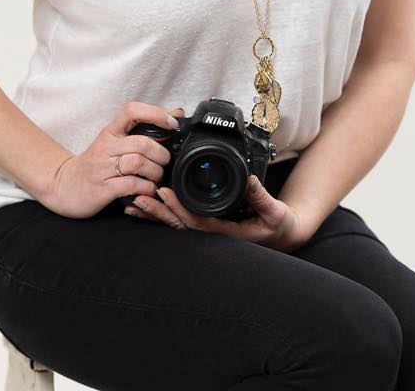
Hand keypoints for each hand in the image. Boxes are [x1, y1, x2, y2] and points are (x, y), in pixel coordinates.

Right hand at [42, 101, 180, 218]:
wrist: (64, 186)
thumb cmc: (95, 164)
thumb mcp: (114, 143)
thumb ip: (141, 131)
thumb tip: (175, 113)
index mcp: (110, 132)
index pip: (131, 111)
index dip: (155, 113)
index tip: (172, 122)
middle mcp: (106, 147)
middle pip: (141, 143)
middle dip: (161, 153)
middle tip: (165, 161)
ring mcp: (102, 168)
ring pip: (137, 163)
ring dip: (155, 172)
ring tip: (156, 177)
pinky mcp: (102, 188)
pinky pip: (130, 185)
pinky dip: (145, 188)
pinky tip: (148, 190)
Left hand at [126, 173, 312, 253]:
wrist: (281, 235)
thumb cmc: (278, 226)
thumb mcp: (275, 211)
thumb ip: (261, 196)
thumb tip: (249, 179)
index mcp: (227, 233)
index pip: (197, 222)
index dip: (179, 209)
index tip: (164, 193)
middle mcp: (213, 234)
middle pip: (179, 224)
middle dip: (158, 211)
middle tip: (139, 196)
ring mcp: (208, 231)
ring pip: (176, 224)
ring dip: (155, 214)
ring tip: (133, 203)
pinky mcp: (207, 225)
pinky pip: (180, 221)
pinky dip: (162, 214)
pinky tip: (144, 208)